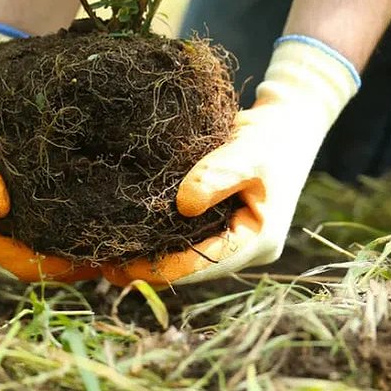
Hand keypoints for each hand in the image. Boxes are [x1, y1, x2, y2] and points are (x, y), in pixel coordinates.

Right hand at [0, 25, 99, 282]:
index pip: (14, 263)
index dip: (49, 268)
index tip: (86, 261)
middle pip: (40, 266)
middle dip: (76, 265)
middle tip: (119, 259)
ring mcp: (16, 226)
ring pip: (56, 253)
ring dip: (87, 253)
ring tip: (126, 247)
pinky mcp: (40, 211)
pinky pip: (66, 232)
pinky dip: (90, 232)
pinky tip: (122, 225)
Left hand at [100, 36, 358, 286]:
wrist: (289, 122)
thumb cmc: (272, 136)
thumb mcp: (249, 151)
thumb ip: (218, 174)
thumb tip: (182, 205)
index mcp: (260, 239)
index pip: (206, 263)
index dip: (163, 267)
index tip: (122, 265)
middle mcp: (248, 248)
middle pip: (194, 268)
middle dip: (151, 267)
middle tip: (102, 266)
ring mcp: (236, 239)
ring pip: (189, 257)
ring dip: (153, 256)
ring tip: (106, 256)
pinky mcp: (223, 225)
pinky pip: (189, 240)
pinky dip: (160, 239)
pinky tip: (128, 235)